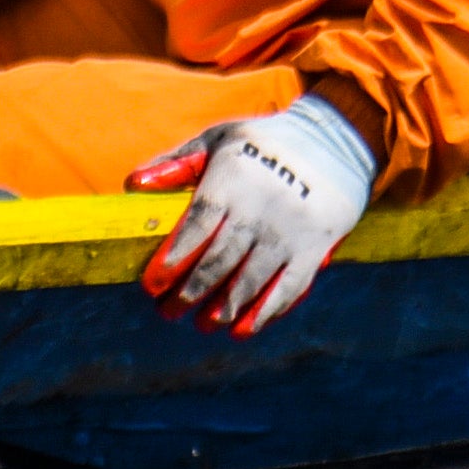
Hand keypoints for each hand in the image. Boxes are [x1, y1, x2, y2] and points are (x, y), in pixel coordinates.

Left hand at [125, 96, 372, 335]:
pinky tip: (243, 329)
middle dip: (191, 291)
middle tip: (169, 312)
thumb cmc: (263, 141)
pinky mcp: (314, 248)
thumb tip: (133, 184)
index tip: (152, 285)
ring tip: (203, 325)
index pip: (197, 225)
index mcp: (232, 179)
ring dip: (224, 308)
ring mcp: (289, 231)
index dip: (173, 258)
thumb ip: (176, 163)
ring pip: (251, 279)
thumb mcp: (218, 139)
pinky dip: (265, 312)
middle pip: (219, 259)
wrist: (335, 143)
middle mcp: (260, 208)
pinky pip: (288, 288)